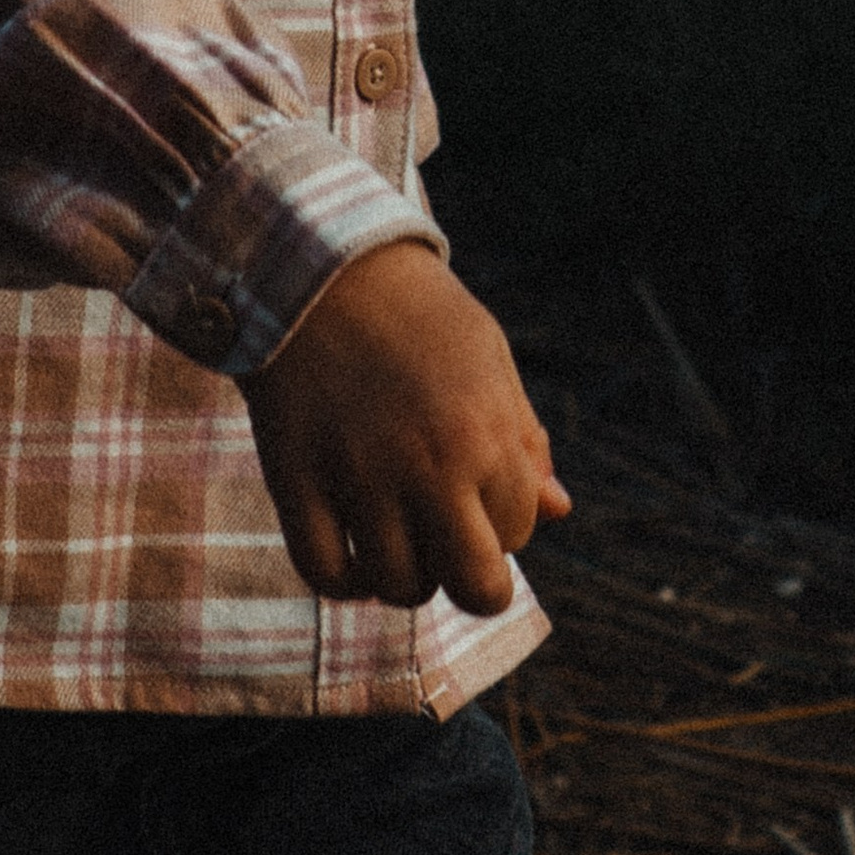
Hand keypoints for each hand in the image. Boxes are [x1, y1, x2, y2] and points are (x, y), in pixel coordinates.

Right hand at [244, 241, 571, 616]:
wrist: (318, 267)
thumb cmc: (417, 311)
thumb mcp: (489, 360)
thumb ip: (523, 440)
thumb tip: (557, 510)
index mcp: (483, 435)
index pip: (517, 530)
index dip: (503, 520)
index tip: (480, 493)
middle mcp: (426, 468)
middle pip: (474, 587)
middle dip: (476, 584)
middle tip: (456, 559)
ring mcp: (358, 480)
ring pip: (399, 587)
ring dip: (407, 578)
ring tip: (400, 543)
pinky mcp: (296, 484)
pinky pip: (325, 573)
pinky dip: (345, 579)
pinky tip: (354, 557)